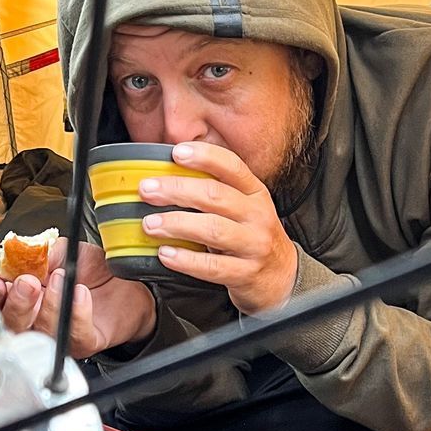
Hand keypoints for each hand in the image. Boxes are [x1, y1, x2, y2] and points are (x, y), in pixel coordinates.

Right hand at [0, 237, 155, 357]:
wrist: (129, 284)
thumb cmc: (94, 272)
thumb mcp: (66, 251)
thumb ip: (44, 252)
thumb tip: (26, 253)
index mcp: (27, 297)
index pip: (0, 301)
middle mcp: (38, 320)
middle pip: (14, 324)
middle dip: (17, 303)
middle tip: (28, 282)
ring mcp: (59, 335)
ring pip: (42, 331)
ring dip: (49, 305)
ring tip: (61, 278)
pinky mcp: (84, 342)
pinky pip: (74, 334)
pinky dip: (76, 312)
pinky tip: (80, 293)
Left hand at [139, 142, 298, 314]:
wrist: (282, 278)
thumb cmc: (253, 238)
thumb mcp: (244, 208)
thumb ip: (216, 192)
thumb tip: (168, 174)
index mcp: (255, 193)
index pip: (232, 167)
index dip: (205, 157)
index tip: (176, 152)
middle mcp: (257, 216)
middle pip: (216, 196)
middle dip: (177, 190)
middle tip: (147, 190)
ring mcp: (254, 245)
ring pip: (214, 230)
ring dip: (177, 224)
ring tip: (150, 224)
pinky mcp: (246, 273)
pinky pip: (213, 266)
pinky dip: (186, 260)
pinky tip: (166, 254)